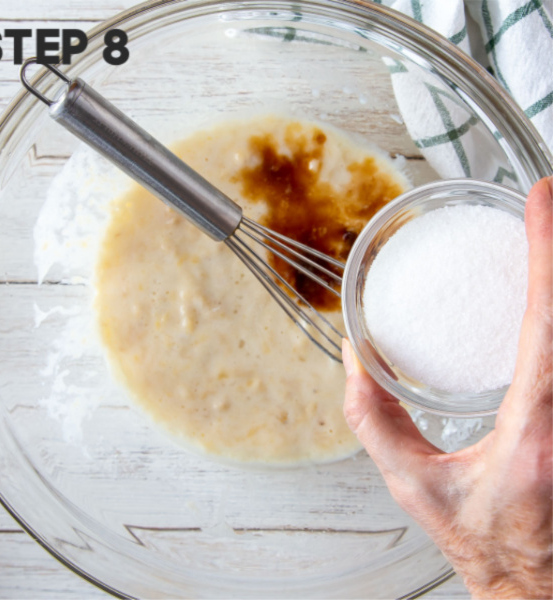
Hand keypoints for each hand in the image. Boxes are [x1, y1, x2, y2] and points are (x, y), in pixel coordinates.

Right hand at [341, 177, 551, 598]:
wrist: (542, 587)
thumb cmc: (492, 546)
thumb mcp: (415, 487)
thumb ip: (375, 419)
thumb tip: (356, 357)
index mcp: (537, 426)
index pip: (548, 319)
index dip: (547, 253)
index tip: (542, 200)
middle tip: (546, 197)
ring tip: (545, 233)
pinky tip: (545, 293)